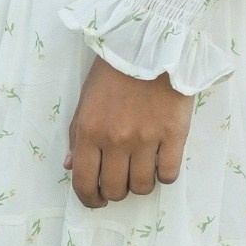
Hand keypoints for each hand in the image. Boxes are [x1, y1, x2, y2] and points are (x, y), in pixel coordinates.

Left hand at [64, 56, 192, 208]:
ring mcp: (146, 138)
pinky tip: (161, 163)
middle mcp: (115, 139)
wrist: (151, 44)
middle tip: (120, 181)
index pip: (84, 182)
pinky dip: (164, 175)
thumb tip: (70, 167)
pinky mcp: (174, 134)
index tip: (95, 201)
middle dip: (115, 192)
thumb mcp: (85, 102)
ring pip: (142, 186)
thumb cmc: (114, 72)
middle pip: (114, 189)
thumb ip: (76, 137)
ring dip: (140, 185)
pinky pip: (168, 174)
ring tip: (141, 171)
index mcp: (89, 131)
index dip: (88, 200)